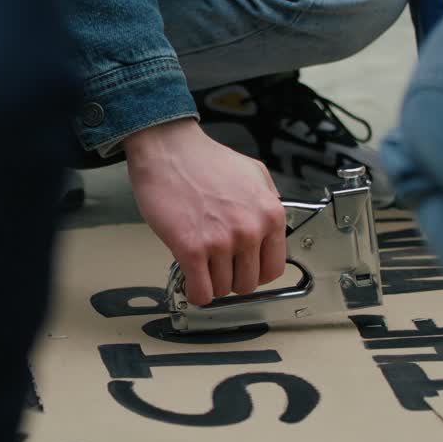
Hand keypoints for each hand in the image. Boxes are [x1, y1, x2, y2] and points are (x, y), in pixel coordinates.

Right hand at [124, 118, 286, 306]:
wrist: (168, 149)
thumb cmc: (204, 160)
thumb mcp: (254, 173)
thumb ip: (269, 202)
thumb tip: (270, 228)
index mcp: (270, 214)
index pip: (274, 268)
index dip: (256, 271)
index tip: (244, 268)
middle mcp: (250, 230)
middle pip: (248, 283)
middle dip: (232, 278)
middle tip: (219, 266)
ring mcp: (221, 241)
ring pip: (223, 289)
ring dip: (211, 282)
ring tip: (202, 265)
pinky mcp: (192, 249)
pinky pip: (201, 292)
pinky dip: (195, 292)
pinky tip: (190, 280)